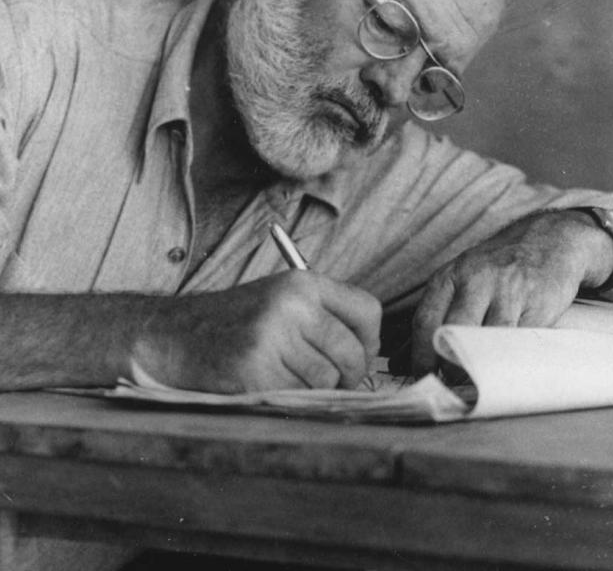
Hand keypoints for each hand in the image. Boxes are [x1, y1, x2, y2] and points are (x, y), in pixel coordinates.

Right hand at [132, 271, 381, 392]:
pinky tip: (268, 385)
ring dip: (315, 390)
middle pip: (353, 352)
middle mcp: (292, 305)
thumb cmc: (234, 323)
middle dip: (349, 376)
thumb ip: (323, 316)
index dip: (370, 340)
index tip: (359, 353)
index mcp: (302, 282)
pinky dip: (290, 399)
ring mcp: (273, 338)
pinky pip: (298, 397)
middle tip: (334, 382)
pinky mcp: (255, 372)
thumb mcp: (280, 300)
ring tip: (290, 378)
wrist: (172, 335)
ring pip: (328, 380)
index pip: (368, 310)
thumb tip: (369, 352)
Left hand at [411, 210, 611, 374]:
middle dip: (448, 366)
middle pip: (454, 330)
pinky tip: (504, 367)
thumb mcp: (461, 281)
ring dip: (479, 367)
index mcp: (451, 275)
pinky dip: (509, 359)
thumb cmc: (497, 268)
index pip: (425, 321)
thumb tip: (398, 362)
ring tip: (475, 382)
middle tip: (449, 385)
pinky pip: (519, 340)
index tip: (422, 379)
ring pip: (488, 339)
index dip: (421, 356)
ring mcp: (509, 290)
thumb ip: (434, 319)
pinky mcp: (539, 303)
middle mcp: (477, 279)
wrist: (550, 240)